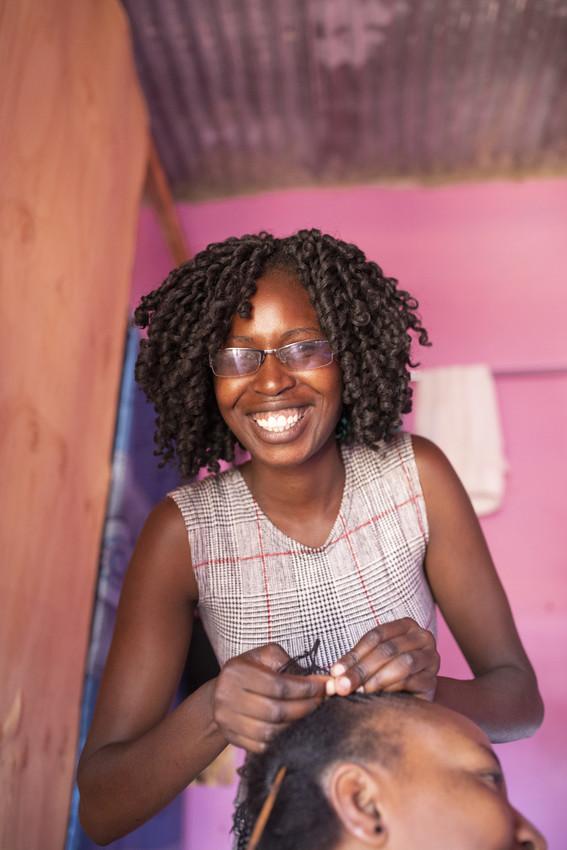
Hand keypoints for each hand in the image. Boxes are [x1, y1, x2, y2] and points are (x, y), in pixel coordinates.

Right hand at [212, 643, 328, 752]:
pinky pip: (262, 746)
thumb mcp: (264, 656)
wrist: (221, 693)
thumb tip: (317, 679)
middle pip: (275, 711)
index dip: (306, 688)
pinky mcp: (231, 738)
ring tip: (311, 714)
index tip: (325, 687)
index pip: (278, 685)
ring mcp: (227, 721)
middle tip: (322, 701)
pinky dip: (282, 739)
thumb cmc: (250, 670)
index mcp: (236, 672)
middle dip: (305, 707)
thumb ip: (287, 662)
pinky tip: (295, 727)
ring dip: (296, 724)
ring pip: (270, 732)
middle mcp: (227, 697)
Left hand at [328, 618, 439, 700]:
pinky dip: (391, 688)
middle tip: (342, 686)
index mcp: (406, 625)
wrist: (412, 694)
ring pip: (402, 664)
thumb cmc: (386, 671)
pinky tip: (377, 697)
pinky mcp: (433, 680)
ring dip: (377, 679)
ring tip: (360, 692)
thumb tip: (334, 677)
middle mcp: (422, 638)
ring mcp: (431, 658)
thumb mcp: (371, 661)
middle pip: (388, 649)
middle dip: (362, 669)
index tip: (335, 672)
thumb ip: (354, 664)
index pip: (377, 635)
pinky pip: (412, 682)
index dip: (354, 653)